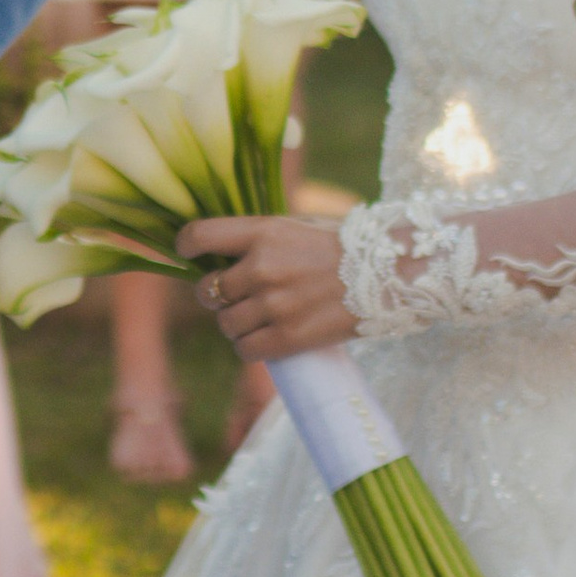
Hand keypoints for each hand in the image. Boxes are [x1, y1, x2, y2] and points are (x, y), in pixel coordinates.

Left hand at [180, 215, 358, 359]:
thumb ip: (259, 239)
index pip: (200, 236)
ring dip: (233, 324)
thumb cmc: (342, 246)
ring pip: (225, 324)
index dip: (186, 245)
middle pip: (208, 290)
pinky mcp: (289, 337)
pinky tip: (262, 339)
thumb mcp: (296, 227)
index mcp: (262, 233)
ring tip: (254, 319)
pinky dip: (249, 346)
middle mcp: (262, 268)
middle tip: (232, 296)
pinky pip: (246, 349)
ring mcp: (274, 305)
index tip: (188, 252)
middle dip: (214, 295)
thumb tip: (223, 253)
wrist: (389, 274)